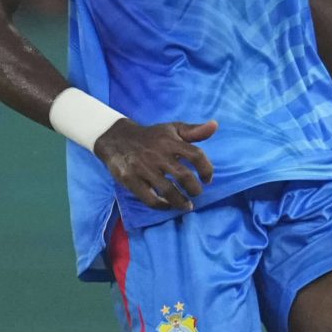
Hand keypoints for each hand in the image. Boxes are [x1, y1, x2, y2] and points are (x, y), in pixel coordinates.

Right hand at [95, 118, 216, 211]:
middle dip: (194, 189)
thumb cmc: (151, 136)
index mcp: (170, 141)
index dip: (206, 169)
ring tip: (187, 205)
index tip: (207, 179)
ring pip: (167, 190)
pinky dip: (162, 205)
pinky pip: (149, 198)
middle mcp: (157, 154)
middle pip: (183, 176)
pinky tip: (168, 205)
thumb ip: (194, 131)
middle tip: (196, 193)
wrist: (116, 138)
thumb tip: (215, 125)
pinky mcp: (130, 179)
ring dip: (181, 201)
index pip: (196, 155)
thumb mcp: (172, 129)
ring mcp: (143, 168)